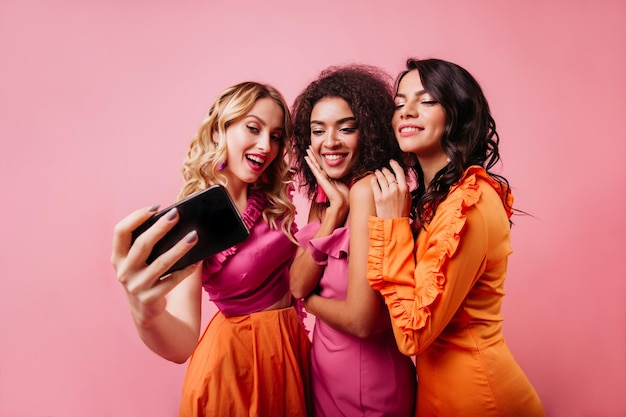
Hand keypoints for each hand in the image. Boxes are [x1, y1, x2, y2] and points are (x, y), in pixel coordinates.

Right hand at [111, 206, 199, 325]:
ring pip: (161, 263)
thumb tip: (176, 220)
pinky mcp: (150, 299)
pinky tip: (197, 260)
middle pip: (142, 244)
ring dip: (179, 248)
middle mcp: (124, 272)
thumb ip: (148, 243)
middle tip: (177, 215)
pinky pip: (172, 281)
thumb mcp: (139, 261)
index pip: (120, 231)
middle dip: (160, 227)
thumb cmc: (146, 276)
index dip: (136, 217)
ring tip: (194, 235)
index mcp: (118, 258)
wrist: (146, 312)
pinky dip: (186, 270)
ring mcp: (136, 287)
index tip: (155, 207)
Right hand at [305, 146, 348, 221]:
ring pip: (314, 164)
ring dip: (311, 156)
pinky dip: (310, 162)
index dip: (320, 158)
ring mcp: (321, 177)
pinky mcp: (320, 179)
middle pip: (317, 163)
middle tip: (310, 147)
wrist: (342, 201)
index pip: (323, 165)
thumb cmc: (344, 194)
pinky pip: (314, 168)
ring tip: (307, 149)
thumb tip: (349, 169)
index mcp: (329, 177)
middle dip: (314, 155)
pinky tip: (306, 157)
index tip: (318, 151)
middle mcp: (324, 176)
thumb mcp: (344, 181)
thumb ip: (343, 175)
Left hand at [370, 160, 410, 218]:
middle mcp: (395, 189)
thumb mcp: (408, 199)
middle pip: (389, 174)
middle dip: (385, 170)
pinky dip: (373, 180)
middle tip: (382, 169)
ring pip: (381, 178)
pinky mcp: (378, 198)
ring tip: (377, 172)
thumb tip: (401, 180)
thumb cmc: (402, 212)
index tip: (391, 162)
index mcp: (404, 189)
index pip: (399, 172)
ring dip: (378, 173)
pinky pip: (374, 185)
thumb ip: (405, 188)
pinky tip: (373, 178)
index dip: (395, 165)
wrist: (395, 223)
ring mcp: (386, 193)